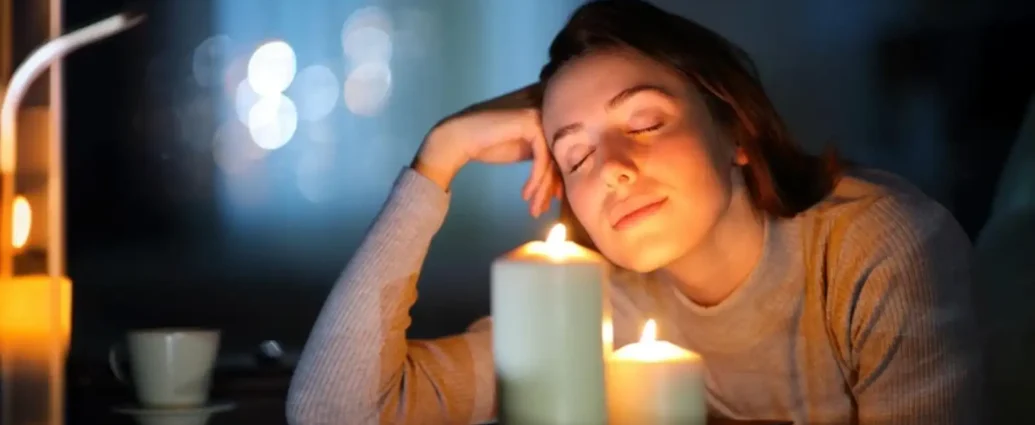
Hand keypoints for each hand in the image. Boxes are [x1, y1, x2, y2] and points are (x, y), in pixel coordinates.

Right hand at [414, 84, 560, 216]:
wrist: (458, 137)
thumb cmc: (487, 144)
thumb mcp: (522, 150)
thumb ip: (542, 156)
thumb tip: (563, 178)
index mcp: (546, 117)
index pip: (562, 150)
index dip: (559, 178)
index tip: (553, 200)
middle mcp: (546, 112)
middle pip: (559, 155)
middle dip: (551, 186)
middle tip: (542, 209)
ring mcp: (538, 115)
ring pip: (552, 159)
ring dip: (542, 188)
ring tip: (534, 209)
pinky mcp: (530, 123)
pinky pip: (542, 158)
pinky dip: (535, 179)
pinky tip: (526, 194)